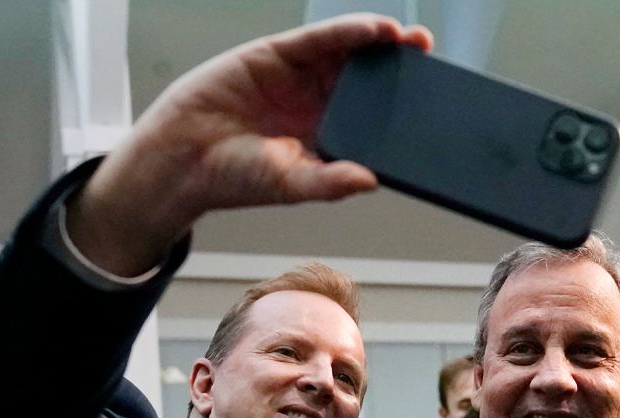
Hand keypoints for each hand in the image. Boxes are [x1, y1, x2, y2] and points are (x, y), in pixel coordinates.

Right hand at [66, 15, 433, 275]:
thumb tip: (370, 180)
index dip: (404, 109)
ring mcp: (301, 76)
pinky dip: (349, 32)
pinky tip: (375, 31)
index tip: (436, 106)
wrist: (183, 157)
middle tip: (432, 61)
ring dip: (382, 44)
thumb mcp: (291, 184)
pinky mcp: (278, 54)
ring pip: (350, 54)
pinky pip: (320, 39)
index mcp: (329, 136)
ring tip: (411, 41)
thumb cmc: (235, 176)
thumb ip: (331, 181)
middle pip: (370, 80)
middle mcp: (320, 103)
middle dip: (401, 69)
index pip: (376, 118)